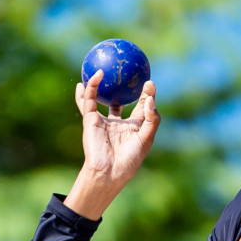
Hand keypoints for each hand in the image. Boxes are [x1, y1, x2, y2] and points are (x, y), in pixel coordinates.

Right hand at [64, 73, 159, 219]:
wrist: (108, 171)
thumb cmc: (130, 158)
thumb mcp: (147, 138)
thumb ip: (152, 118)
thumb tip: (151, 98)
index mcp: (133, 127)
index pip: (140, 106)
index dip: (146, 94)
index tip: (149, 82)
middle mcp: (118, 122)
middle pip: (120, 100)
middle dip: (122, 87)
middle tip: (126, 70)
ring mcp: (103, 121)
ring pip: (101, 99)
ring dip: (100, 85)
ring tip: (102, 68)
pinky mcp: (90, 120)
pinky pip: (89, 100)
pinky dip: (91, 88)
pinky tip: (94, 76)